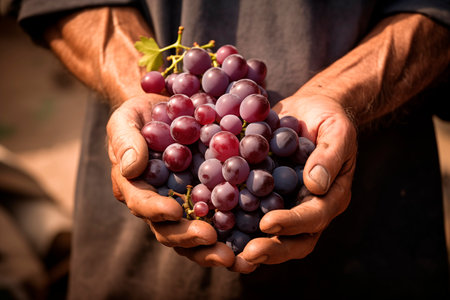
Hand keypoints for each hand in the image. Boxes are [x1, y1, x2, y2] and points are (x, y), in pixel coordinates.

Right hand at [106, 95, 234, 266]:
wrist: (167, 112)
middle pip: (168, 230)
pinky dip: (231, 235)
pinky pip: (218, 221)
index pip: (141, 203)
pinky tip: (249, 245)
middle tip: (210, 239)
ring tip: (232, 258)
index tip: (174, 211)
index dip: (155, 210)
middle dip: (188, 239)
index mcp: (135, 187)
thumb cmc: (141, 115)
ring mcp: (184, 205)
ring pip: (193, 236)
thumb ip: (125, 141)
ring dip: (210, 249)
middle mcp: (158, 204)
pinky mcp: (207, 199)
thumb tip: (132, 168)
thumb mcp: (126, 119)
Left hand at [229, 95, 356, 272]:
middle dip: (272, 249)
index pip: (314, 217)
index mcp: (329, 197)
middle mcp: (307, 208)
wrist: (310, 110)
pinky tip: (214, 228)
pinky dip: (235, 226)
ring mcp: (286, 205)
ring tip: (227, 256)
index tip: (267, 223)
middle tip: (247, 255)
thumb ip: (329, 156)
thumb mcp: (336, 131)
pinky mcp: (265, 196)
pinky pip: (251, 215)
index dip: (292, 223)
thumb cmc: (328, 119)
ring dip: (251, 248)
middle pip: (294, 240)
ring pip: (272, 236)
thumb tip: (315, 185)